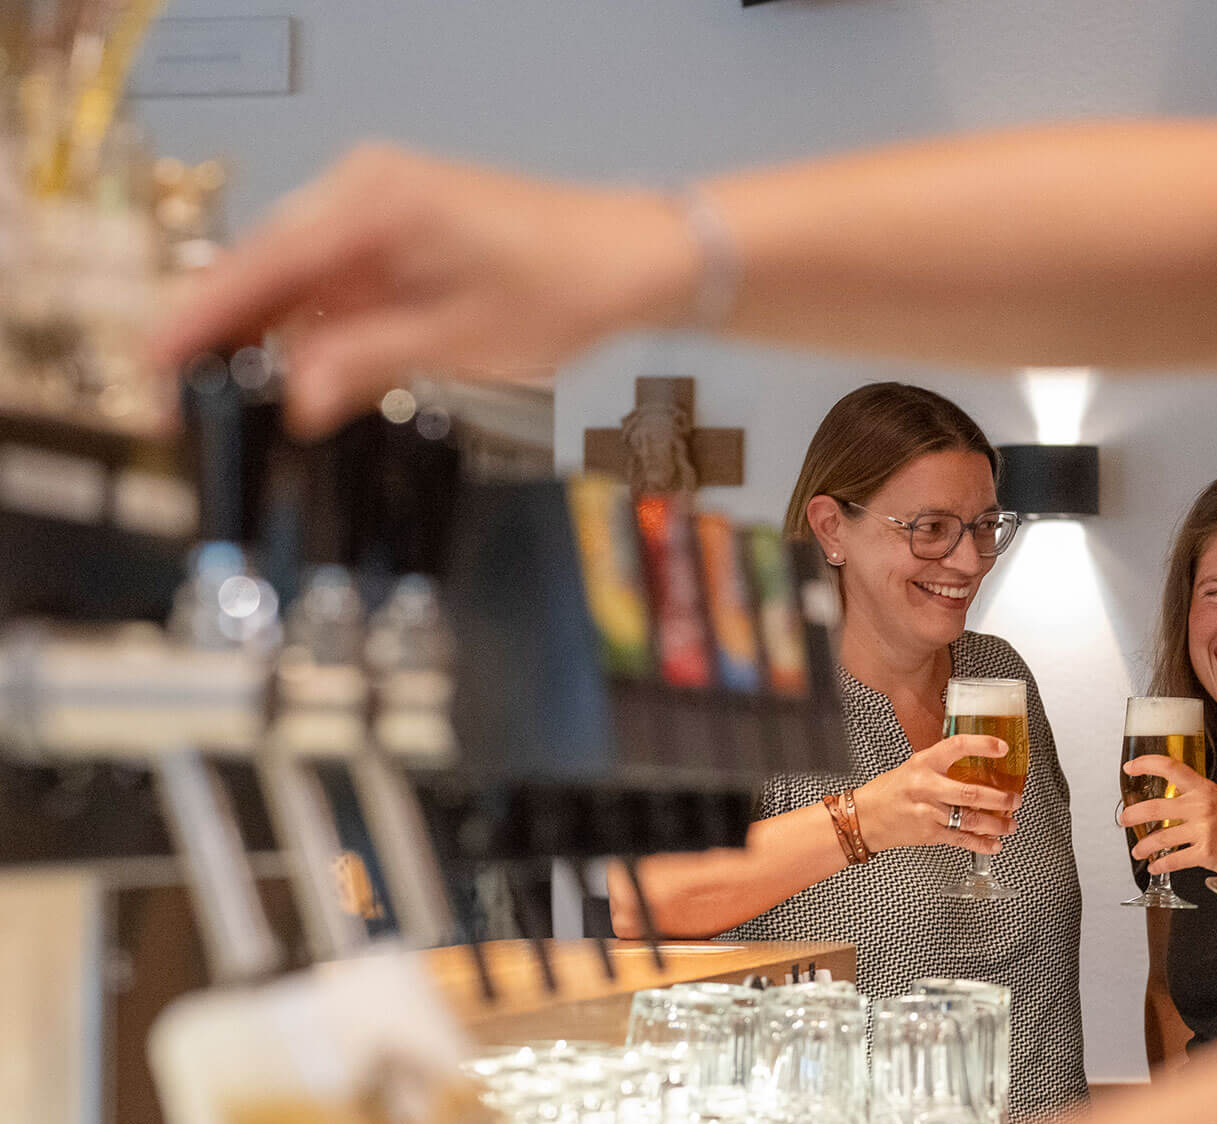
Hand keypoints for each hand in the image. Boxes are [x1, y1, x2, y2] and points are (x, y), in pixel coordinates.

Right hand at [149, 145, 701, 435]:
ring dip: (264, 342)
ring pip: (291, 283)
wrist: (633, 257)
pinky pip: (330, 286)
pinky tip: (292, 382)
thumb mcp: (458, 342)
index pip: (258, 264)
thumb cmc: (565, 287)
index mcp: (371, 202)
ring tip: (229, 410)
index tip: (154, 368)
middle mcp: (360, 192)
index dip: (198, 321)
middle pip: (262, 270)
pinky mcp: (392, 239)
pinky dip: (310, 332)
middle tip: (186, 410)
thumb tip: (295, 402)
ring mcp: (374, 212)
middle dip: (221, 341)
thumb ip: (365, 364)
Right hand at [855, 735, 1018, 854]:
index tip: (1002, 748)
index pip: (956, 746)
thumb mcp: (914, 766)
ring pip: (970, 819)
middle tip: (1014, 799)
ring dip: (996, 823)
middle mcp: (926, 786)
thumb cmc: (890, 791)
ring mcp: (928, 812)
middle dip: (999, 798)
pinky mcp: (929, 834)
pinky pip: (961, 839)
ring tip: (1010, 823)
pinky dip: (981, 844)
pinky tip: (994, 844)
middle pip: (970, 792)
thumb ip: (942, 764)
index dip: (982, 745)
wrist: (865, 818)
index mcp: (924, 763)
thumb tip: (977, 761)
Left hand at [1121, 756, 1216, 876]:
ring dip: (1143, 846)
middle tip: (1124, 820)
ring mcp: (1204, 830)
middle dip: (1133, 815)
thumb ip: (1196, 797)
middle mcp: (1202, 806)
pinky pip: (1173, 860)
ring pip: (1160, 838)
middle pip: (1155, 808)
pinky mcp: (1206, 853)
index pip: (1171, 769)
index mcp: (1204, 788)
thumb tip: (1166, 799)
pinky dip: (1159, 865)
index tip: (1130, 767)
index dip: (1147, 765)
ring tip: (1137, 850)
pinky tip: (1154, 867)